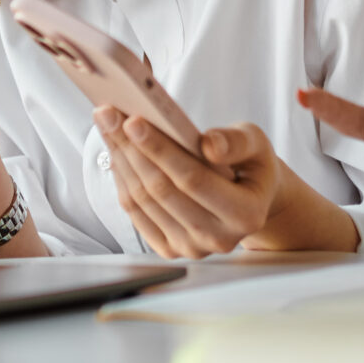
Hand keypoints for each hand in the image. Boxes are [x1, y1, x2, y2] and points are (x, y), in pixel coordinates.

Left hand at [96, 111, 360, 257]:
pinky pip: (136, 212)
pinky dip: (122, 178)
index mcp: (245, 214)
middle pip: (161, 190)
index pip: (193, 180)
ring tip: (107, 125)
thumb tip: (209, 146)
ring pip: (143, 200)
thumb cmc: (252, 165)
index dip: (161, 150)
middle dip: (130, 149)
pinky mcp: (169, 248)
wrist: (249, 199)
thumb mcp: (256, 144)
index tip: (133, 121)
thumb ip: (237, 143)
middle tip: (108, 114)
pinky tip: (116, 151)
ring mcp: (190, 247)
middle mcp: (217, 238)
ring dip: (120, 159)